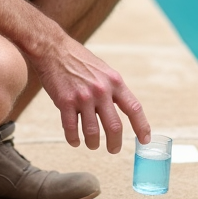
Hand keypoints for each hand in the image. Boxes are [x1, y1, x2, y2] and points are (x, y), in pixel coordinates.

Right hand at [35, 36, 149, 152]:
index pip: (134, 108)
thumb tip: (122, 108)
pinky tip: (75, 140)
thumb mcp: (104, 70)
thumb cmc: (78, 59)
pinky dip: (74, 139)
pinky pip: (71, 129)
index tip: (144, 140)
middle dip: (115, 144)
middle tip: (114, 149)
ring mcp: (83, 97)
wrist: (53, 49)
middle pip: (114, 127)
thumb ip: (112, 89)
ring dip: (93, 144)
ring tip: (92, 145)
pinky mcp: (65, 102)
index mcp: (114, 81)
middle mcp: (101, 90)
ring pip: (92, 132)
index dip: (142, 127)